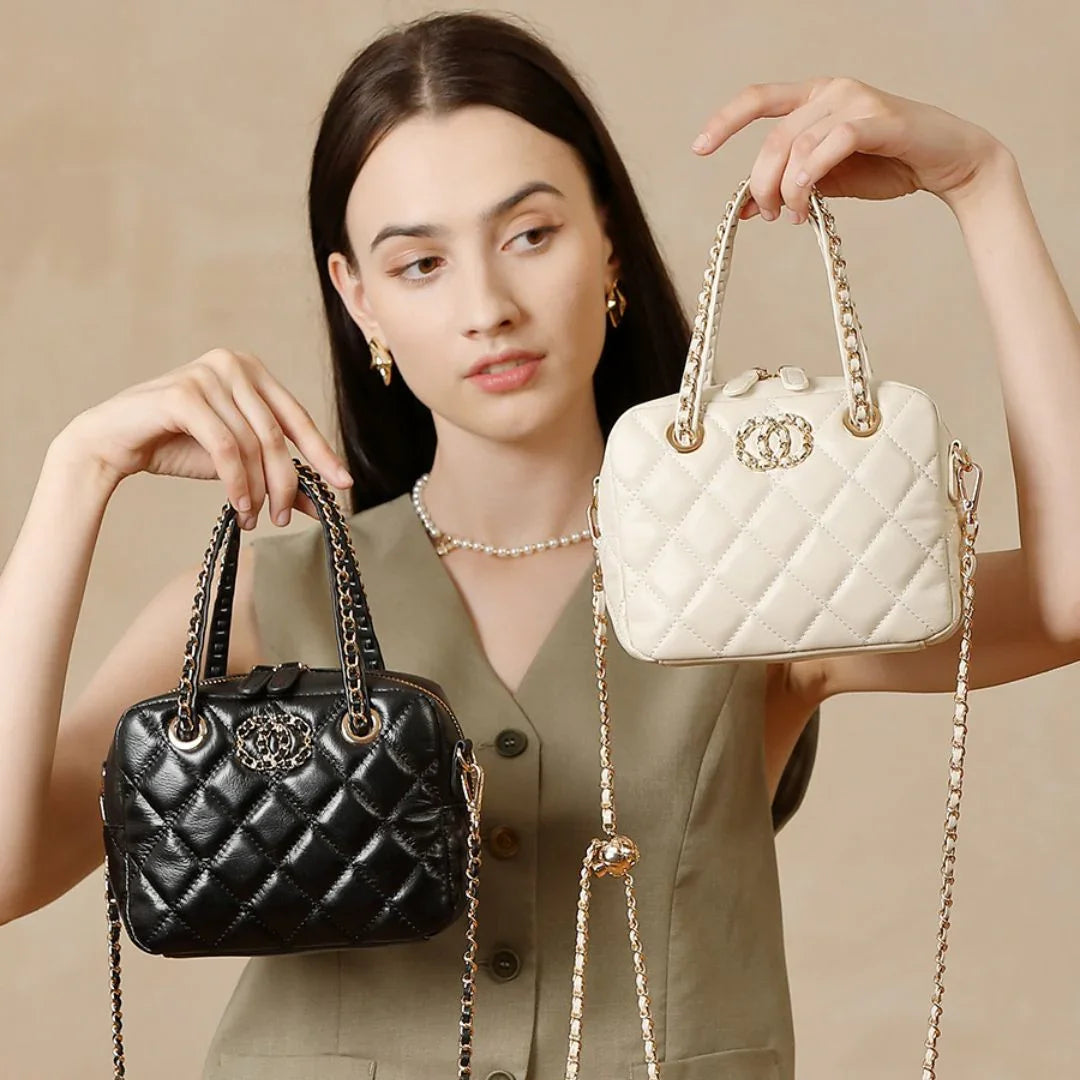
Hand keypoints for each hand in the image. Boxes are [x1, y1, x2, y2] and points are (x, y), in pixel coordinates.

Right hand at [59, 349, 352, 527]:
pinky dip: (237, 481)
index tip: (344, 484)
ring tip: (253, 518)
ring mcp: (208, 373)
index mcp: (252, 370)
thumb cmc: (176, 445)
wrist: (112, 441)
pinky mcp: (185, 393)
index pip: (297, 417)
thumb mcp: (236, 460)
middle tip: (283, 519)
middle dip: (285, 483)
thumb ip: (274, 472)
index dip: (322, 453)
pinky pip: (227, 447)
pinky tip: (239, 506)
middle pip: (278, 434)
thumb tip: (320, 505)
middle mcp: (234, 363)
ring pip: (254, 444)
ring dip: (258, 489)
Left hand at [691, 77, 1007, 221]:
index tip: (699, 148)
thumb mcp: (826, 180)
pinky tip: (804, 199)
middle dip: (761, 185)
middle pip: (773, 140)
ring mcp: (855, 100)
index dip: (725, 121)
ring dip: (786, 190)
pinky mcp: (879, 119)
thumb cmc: (886, 166)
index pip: (758, 99)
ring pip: (797, 146)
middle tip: (768, 216)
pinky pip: (831, 144)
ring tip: (792, 216)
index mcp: (813, 98)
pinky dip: (810, 174)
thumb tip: (745, 208)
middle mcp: (831, 90)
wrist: (946, 162)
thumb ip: (789, 185)